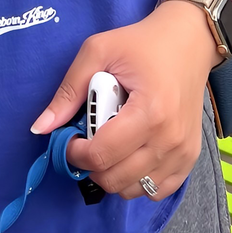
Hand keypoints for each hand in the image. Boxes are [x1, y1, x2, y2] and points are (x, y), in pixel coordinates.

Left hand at [30, 2, 217, 200]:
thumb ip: (68, 90)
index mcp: (149, 112)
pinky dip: (138, 181)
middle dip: (91, 165)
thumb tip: (41, 127)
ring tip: (111, 145)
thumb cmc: (142, 44)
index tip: (70, 138)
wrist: (189, 41)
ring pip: (134, 190)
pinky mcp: (190, 158)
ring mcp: (183, 152)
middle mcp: (170, 139)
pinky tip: (131, 156)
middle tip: (88, 141)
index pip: (101, 155)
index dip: (75, 152)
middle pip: (115, 178)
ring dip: (113, 174)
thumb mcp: (98, 51)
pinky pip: (157, 191)